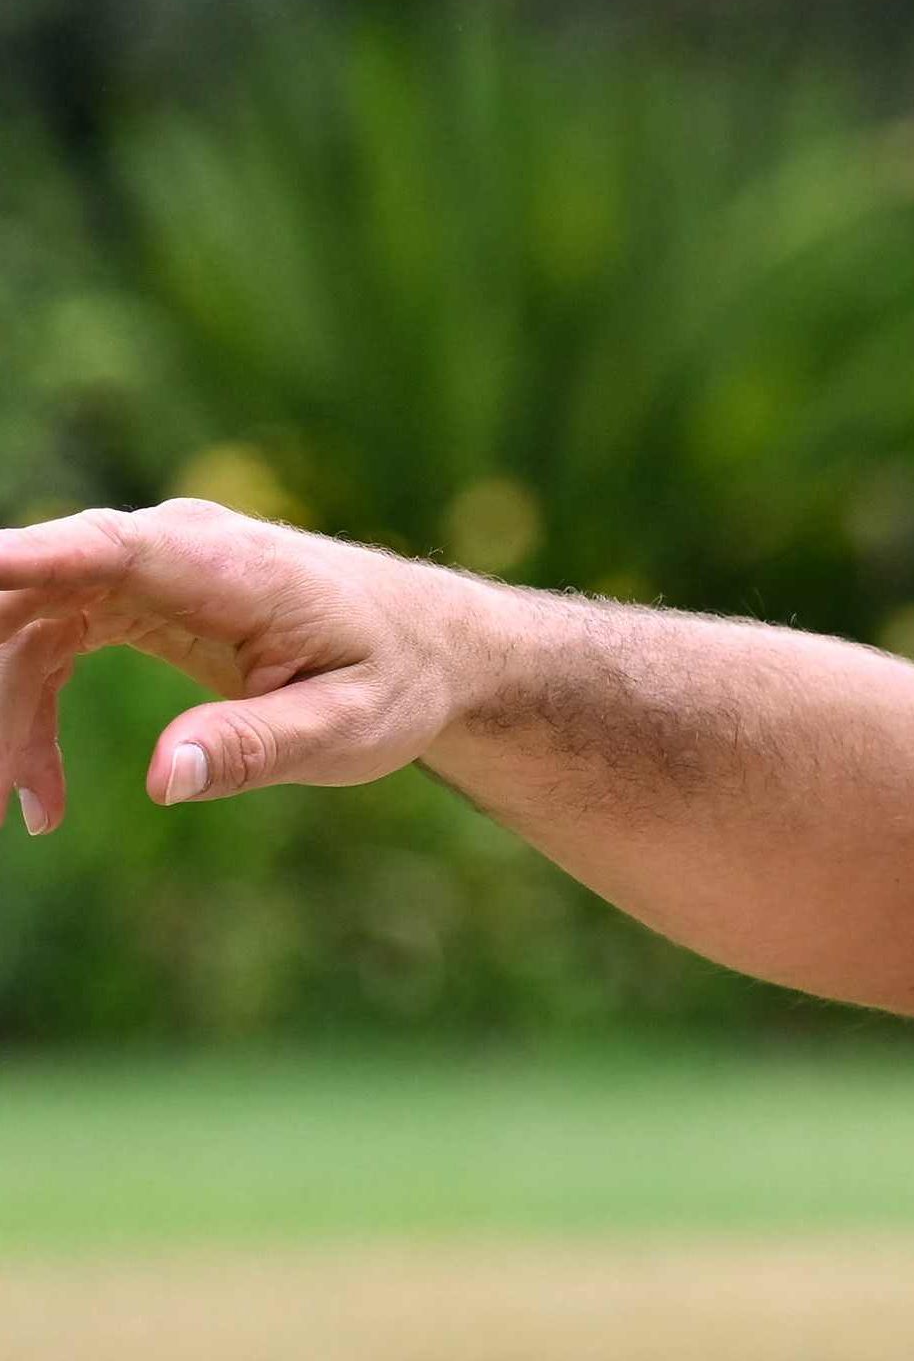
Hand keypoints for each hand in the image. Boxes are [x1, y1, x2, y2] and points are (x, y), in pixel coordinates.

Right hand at [0, 499, 484, 836]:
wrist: (425, 648)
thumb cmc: (395, 681)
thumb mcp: (348, 729)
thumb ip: (257, 747)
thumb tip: (164, 780)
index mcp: (225, 566)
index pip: (106, 549)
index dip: (27, 559)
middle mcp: (168, 549)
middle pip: (34, 597)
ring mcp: (140, 569)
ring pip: (27, 628)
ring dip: (8, 718)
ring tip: (24, 812)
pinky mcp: (128, 600)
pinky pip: (48, 648)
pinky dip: (31, 719)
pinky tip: (41, 801)